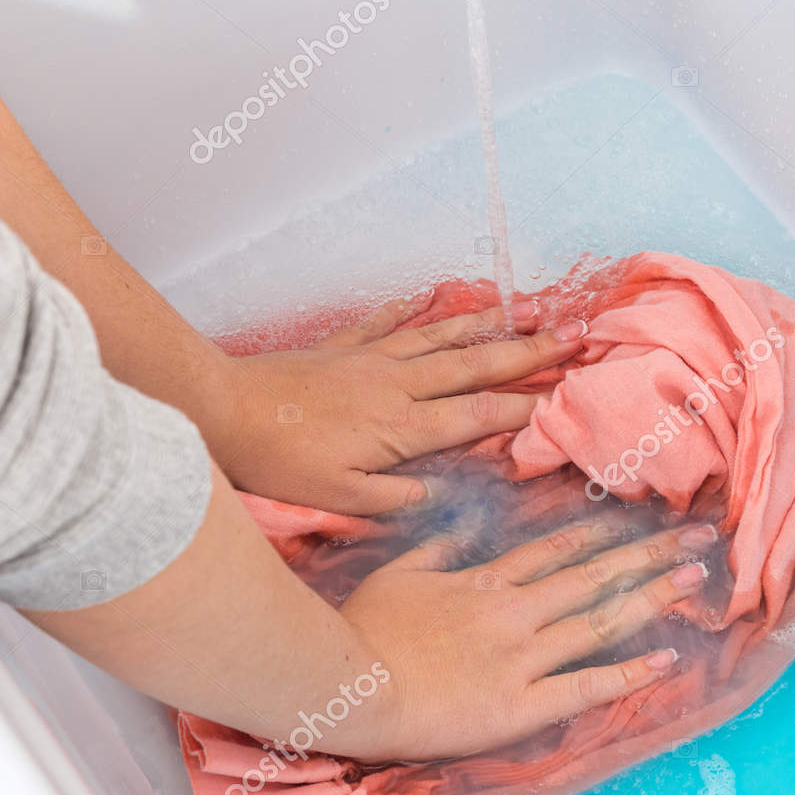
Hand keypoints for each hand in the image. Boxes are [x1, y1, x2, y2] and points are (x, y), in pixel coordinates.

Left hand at [208, 295, 588, 513]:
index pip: (480, 416)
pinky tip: (434, 295)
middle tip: (574, 336)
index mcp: (403, 427)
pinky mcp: (341, 348)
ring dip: (488, 324)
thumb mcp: (340, 498)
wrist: (221, 409)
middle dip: (529, 352)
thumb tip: (434, 490)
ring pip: (442, 337)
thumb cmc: (279, 461)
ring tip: (527, 308)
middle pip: (476, 365)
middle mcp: (397, 385)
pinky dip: (415, 309)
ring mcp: (371, 360)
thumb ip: (394, 497)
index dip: (526, 408)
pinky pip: (388, 323)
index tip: (566, 399)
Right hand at [333, 519, 719, 761]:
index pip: (557, 550)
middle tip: (699, 538)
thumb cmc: (362, 632)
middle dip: (649, 555)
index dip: (605, 534)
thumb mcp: (396, 575)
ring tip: (696, 580)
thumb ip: (437, 550)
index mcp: (485, 584)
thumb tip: (465, 528)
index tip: (643, 518)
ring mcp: (522, 657)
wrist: (350, 687)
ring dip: (652, 597)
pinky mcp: (521, 705)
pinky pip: (585, 686)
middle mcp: (515, 613)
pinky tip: (668, 660)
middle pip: (594, 576)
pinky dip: (629, 674)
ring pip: (600, 620)